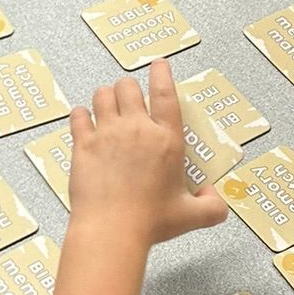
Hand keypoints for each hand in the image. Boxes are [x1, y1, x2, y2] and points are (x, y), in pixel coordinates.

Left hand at [67, 62, 226, 246]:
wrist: (111, 230)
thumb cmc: (151, 222)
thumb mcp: (192, 217)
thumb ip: (212, 206)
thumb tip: (214, 196)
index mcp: (166, 140)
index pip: (166, 94)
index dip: (162, 74)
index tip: (159, 64)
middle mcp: (137, 129)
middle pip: (128, 87)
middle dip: (129, 89)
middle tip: (129, 101)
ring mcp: (107, 134)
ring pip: (102, 95)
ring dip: (106, 97)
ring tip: (107, 106)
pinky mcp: (83, 145)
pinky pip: (79, 116)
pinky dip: (81, 115)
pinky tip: (83, 120)